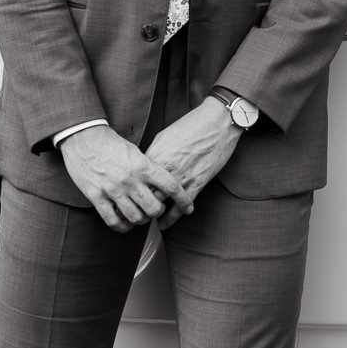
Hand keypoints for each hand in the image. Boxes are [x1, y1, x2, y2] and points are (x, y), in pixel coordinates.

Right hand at [57, 125, 193, 231]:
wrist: (83, 137)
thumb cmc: (111, 143)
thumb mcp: (136, 152)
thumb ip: (149, 168)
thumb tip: (162, 185)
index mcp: (143, 166)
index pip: (171, 186)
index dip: (183, 200)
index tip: (188, 207)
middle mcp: (130, 180)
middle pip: (154, 208)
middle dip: (158, 211)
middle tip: (155, 208)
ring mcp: (112, 190)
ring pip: (135, 218)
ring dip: (141, 220)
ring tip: (140, 214)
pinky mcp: (96, 196)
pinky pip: (113, 221)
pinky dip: (122, 226)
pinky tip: (125, 222)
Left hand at [143, 100, 243, 219]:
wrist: (217, 122)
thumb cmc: (193, 125)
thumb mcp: (165, 136)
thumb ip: (154, 153)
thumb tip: (146, 166)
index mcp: (156, 155)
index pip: (137, 179)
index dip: (131, 189)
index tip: (129, 195)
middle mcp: (166, 168)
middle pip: (145, 193)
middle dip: (139, 203)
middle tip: (135, 210)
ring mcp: (182, 177)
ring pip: (160, 203)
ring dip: (153, 213)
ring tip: (147, 219)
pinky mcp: (197, 183)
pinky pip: (180, 206)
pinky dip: (171, 218)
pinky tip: (165, 224)